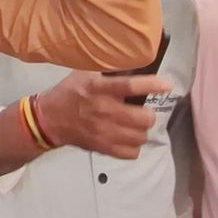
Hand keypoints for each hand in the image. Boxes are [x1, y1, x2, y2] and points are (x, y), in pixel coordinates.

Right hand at [36, 70, 170, 159]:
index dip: (150, 84)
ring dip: (141, 130)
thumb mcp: (84, 74)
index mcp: (99, 89)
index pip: (128, 86)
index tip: (167, 84)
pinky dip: (133, 146)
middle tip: (142, 111)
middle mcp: (104, 111)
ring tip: (134, 124)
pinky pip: (133, 152)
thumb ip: (106, 71)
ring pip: (141, 137)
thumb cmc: (71, 92)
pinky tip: (126, 137)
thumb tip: (131, 64)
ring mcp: (105, 133)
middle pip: (144, 118)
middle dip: (147, 114)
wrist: (51, 118)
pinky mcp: (104, 148)